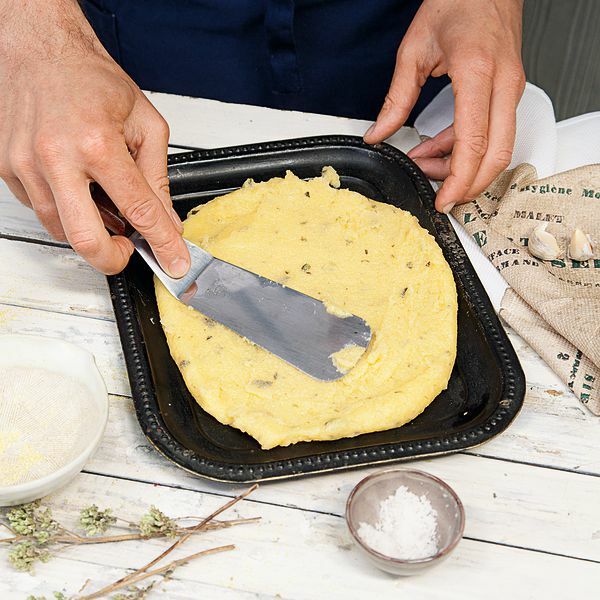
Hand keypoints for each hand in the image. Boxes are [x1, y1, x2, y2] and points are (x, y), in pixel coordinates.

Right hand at [0, 0, 188, 275]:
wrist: (41, 50)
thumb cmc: (90, 80)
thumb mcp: (144, 124)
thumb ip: (158, 178)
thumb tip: (167, 220)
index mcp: (98, 143)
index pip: (139, 211)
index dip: (163, 244)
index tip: (174, 263)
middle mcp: (56, 157)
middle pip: (87, 240)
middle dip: (115, 259)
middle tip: (129, 249)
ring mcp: (26, 166)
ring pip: (62, 230)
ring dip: (90, 228)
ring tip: (104, 202)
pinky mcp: (8, 169)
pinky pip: (42, 210)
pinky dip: (66, 209)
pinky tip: (77, 186)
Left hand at [364, 0, 524, 212]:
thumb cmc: (457, 2)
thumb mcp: (414, 50)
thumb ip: (396, 99)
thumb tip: (378, 133)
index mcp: (477, 73)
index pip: (474, 143)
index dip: (458, 180)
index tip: (442, 200)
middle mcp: (502, 84)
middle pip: (496, 156)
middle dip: (468, 185)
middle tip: (441, 197)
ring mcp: (510, 89)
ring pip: (497, 149)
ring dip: (461, 167)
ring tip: (424, 164)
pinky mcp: (507, 92)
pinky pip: (491, 133)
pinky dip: (464, 149)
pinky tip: (437, 150)